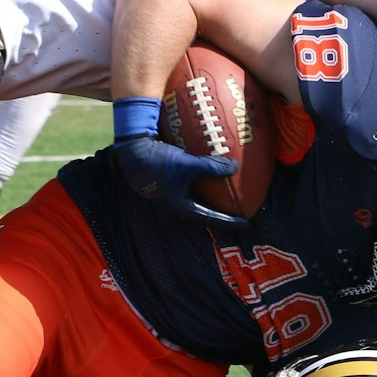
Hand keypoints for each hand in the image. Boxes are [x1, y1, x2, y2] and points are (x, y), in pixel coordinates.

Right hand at [113, 134, 247, 226]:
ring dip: (211, 191)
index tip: (246, 224)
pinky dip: (202, 174)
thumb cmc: (157, 163)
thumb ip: (211, 167)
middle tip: (239, 206)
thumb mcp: (187, 165)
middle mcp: (176, 202)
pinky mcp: (167, 177)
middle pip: (204, 208)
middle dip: (221, 208)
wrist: (130, 152)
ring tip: (227, 186)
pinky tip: (210, 163)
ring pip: (196, 193)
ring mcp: (170, 190)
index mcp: (181, 206)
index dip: (229, 221)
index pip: (210, 218)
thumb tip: (235, 167)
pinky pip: (189, 179)